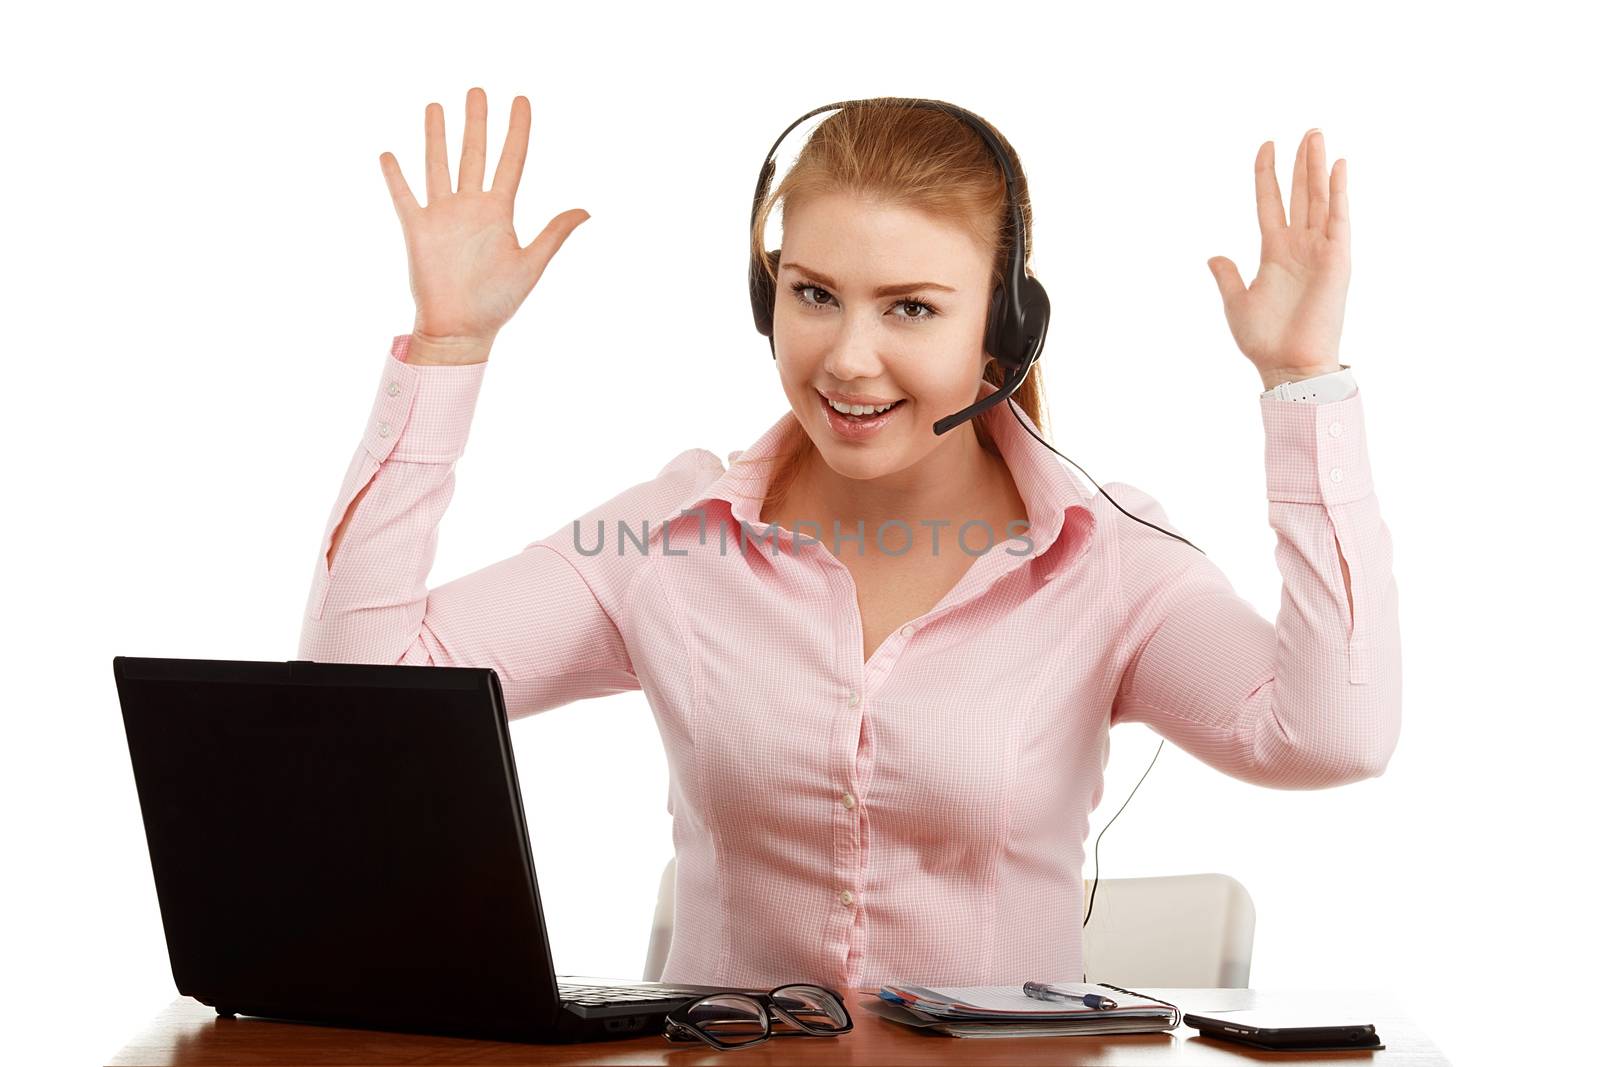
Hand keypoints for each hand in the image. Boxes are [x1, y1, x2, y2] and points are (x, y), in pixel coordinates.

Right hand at [378, 88, 589, 353]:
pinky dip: (396, 177)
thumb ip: (554, 234)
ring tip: (436, 105)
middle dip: (476, 122)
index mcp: (499, 212)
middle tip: (477, 90)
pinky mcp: (418, 230)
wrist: (461, 329)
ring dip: (436, 136)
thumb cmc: (498, 302)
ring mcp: (443, 216)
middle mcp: (471, 207)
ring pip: (439, 165)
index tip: (521, 100)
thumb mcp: (531, 264)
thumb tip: (587, 210)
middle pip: (475, 153)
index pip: (511, 160)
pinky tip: (390, 154)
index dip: (517, 130)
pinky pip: (404, 197)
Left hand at [1206, 129, 1350, 389]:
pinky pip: (1339, 219)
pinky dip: (1339, 192)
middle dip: (1302, 162)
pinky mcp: (1338, 259)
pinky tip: (1338, 166)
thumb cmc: (1264, 340)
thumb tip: (1213, 257)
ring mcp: (1319, 250)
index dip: (1267, 174)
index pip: (1270, 202)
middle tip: (1307, 131)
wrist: (1288, 364)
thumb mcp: (1237, 303)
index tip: (1266, 145)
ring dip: (1319, 167)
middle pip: (1300, 193)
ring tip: (1316, 135)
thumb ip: (1227, 276)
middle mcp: (1299, 245)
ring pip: (1319, 198)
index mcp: (1274, 252)